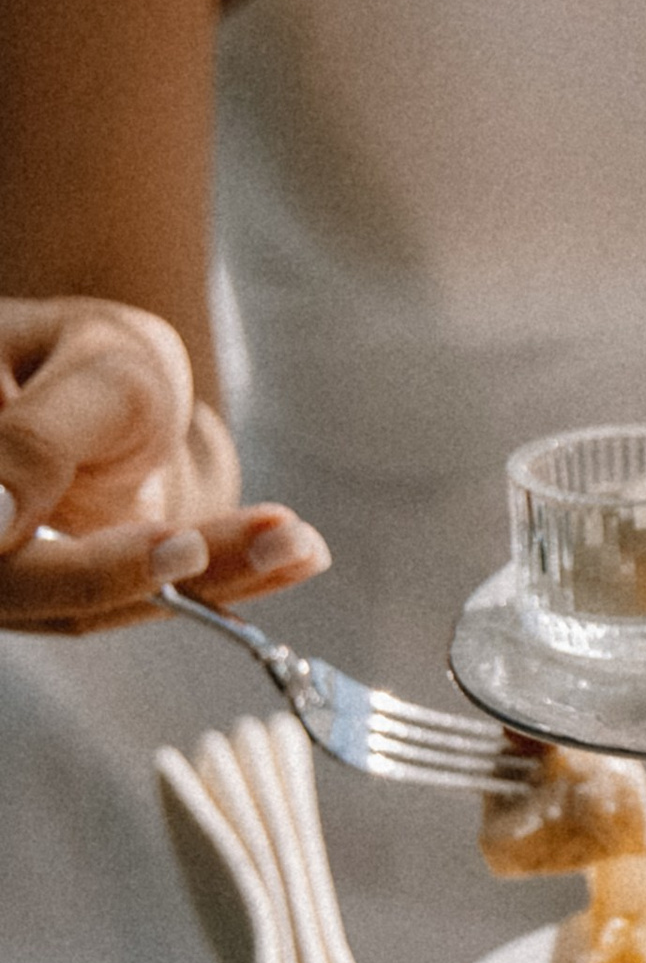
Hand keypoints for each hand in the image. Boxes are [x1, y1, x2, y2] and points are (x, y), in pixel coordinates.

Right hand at [0, 298, 328, 631]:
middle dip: (162, 577)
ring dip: (214, 583)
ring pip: (100, 607)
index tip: (184, 550)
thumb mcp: (82, 372)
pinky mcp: (81, 597)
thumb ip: (35, 440)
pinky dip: (227, 581)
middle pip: (43, 594)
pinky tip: (300, 552)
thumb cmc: (88, 355)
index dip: (86, 566)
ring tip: (299, 542)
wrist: (108, 378)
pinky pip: (144, 601)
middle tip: (272, 540)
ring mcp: (20, 581)